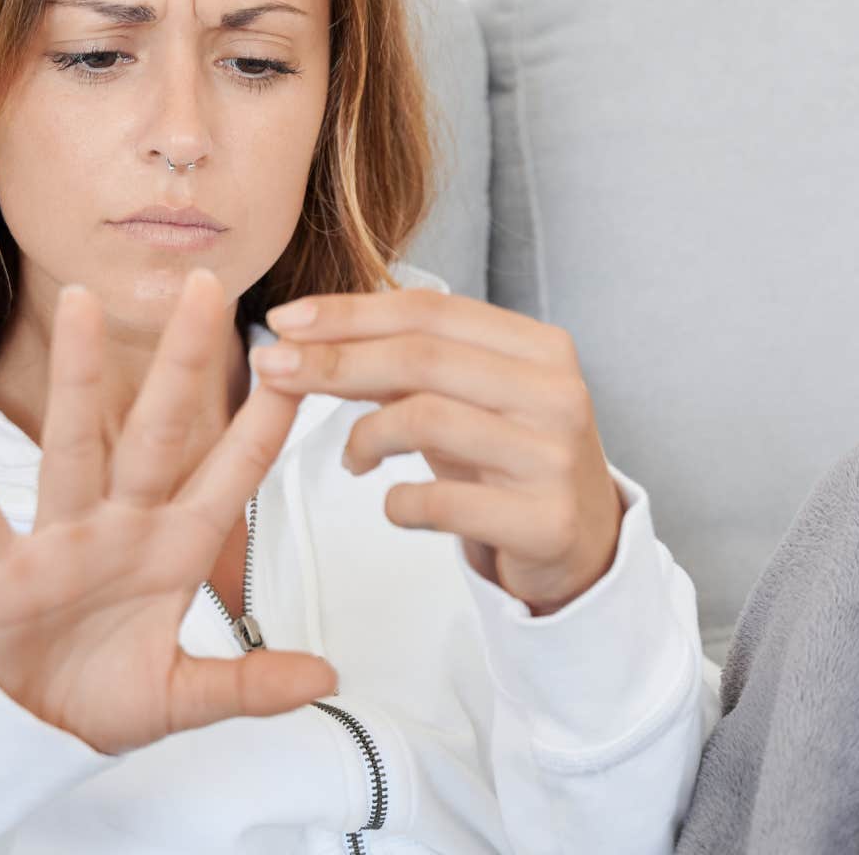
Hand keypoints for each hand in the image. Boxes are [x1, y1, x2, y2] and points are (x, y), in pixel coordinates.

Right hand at [0, 268, 339, 756]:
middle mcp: (123, 526)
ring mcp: (60, 540)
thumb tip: (327, 675)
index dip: (265, 424)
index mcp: (176, 551)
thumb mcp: (185, 699)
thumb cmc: (111, 696)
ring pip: (71, 443)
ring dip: (75, 376)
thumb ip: (249, 685)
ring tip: (80, 302)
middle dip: (182, 363)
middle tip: (203, 285)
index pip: (232, 474)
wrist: (32, 729)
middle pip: (157, 431)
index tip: (300, 361)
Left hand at [251, 288, 625, 617]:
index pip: (431, 311)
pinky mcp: (544, 522)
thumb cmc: (513, 461)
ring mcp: (554, 458)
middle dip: (333, 360)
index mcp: (541, 348)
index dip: (350, 312)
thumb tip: (311, 332)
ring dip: (364, 436)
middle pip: (422, 358)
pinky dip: (398, 502)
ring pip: (427, 419)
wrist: (585, 546)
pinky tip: (394, 505)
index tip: (285, 320)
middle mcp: (556, 394)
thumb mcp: (473, 399)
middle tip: (273, 369)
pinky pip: (441, 501)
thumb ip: (411, 364)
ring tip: (350, 459)